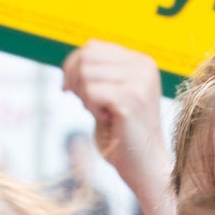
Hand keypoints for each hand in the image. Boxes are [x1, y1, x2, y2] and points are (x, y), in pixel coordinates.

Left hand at [60, 41, 172, 214]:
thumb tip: (70, 61)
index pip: (93, 47)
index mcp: (141, 62)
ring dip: (84, 97)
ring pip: (86, 73)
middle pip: (86, 56)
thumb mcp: (111, 96)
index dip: (72, 66)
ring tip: (101, 114)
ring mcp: (139, 81)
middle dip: (74, 81)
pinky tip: (107, 121)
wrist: (146, 167)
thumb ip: (98, 74)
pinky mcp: (131, 99)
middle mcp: (143, 66)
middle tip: (84, 105)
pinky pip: (91, 92)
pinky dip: (91, 108)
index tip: (69, 90)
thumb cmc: (124, 135)